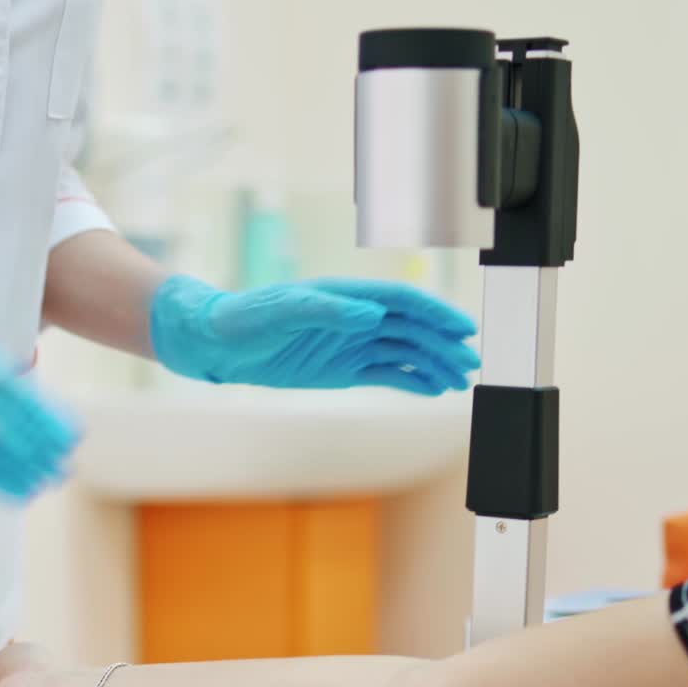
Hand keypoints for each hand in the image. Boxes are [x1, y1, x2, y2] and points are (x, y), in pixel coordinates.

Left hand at [150, 274, 479, 395]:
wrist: (217, 343)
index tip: (462, 329)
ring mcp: (350, 344)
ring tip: (458, 383)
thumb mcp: (283, 309)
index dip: (435, 313)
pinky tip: (432, 390)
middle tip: (469, 365)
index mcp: (347, 295)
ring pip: (403, 354)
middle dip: (442, 346)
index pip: (402, 302)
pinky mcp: (341, 369)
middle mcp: (355, 318)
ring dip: (432, 366)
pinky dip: (409, 381)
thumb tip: (371, 314)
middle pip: (411, 329)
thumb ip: (327, 311)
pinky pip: (384, 374)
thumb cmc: (245, 316)